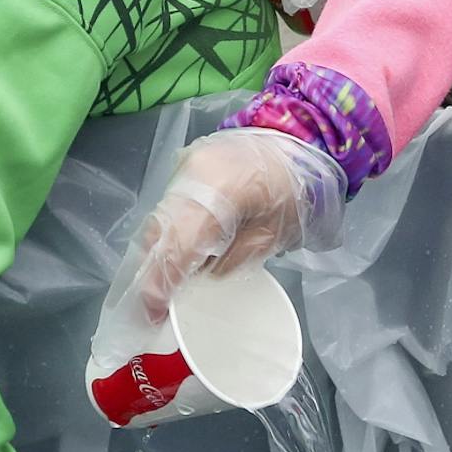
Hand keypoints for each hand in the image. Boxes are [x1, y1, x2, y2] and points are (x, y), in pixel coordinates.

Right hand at [120, 129, 346, 323]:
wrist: (299, 137)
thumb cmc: (296, 189)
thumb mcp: (274, 232)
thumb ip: (236, 257)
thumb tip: (205, 277)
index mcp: (218, 191)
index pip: (177, 245)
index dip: (160, 284)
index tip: (153, 313)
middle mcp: (191, 174)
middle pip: (158, 232)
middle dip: (152, 273)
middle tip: (153, 308)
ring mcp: (184, 166)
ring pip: (158, 219)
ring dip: (157, 254)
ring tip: (163, 287)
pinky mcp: (185, 165)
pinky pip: (168, 206)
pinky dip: (169, 233)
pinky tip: (177, 255)